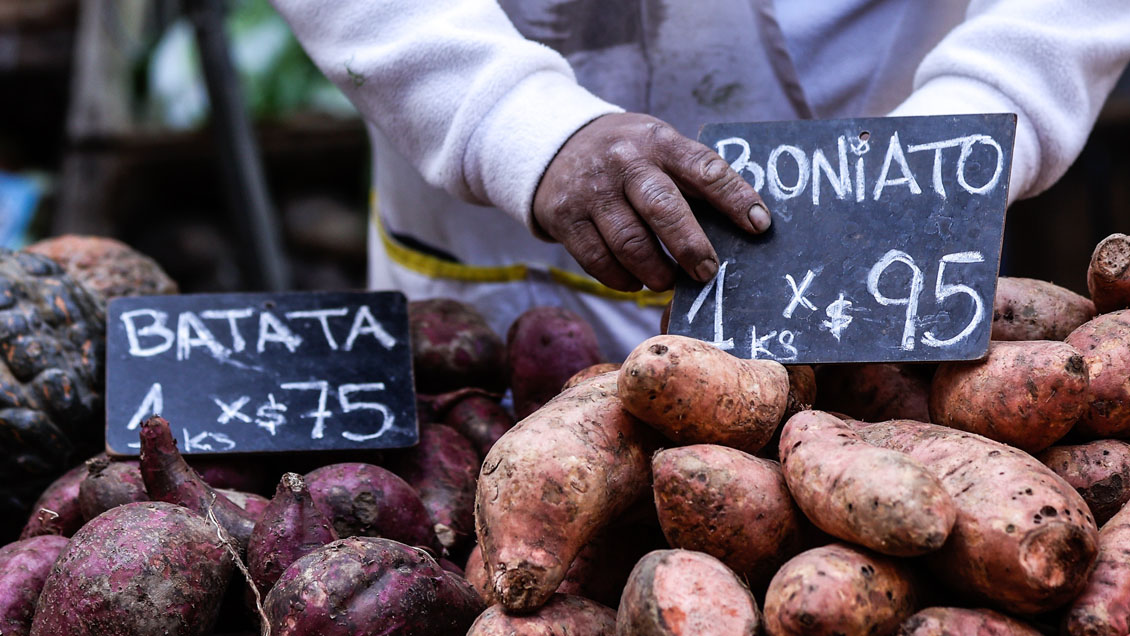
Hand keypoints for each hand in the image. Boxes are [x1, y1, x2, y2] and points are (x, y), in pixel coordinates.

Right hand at [532, 112, 769, 291]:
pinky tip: (634, 281)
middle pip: (664, 209)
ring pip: (630, 244)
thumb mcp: (660, 148)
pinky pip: (599, 261)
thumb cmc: (629, 157)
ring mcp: (592, 191)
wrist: (557, 147)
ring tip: (667, 281)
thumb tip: (742, 228)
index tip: (759, 225)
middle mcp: (624, 162)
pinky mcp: (566, 219)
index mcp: (659, 141)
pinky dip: (622, 279)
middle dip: (691, 247)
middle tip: (707, 272)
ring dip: (656, 273)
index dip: (735, 198)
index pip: (704, 169)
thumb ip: (692, 180)